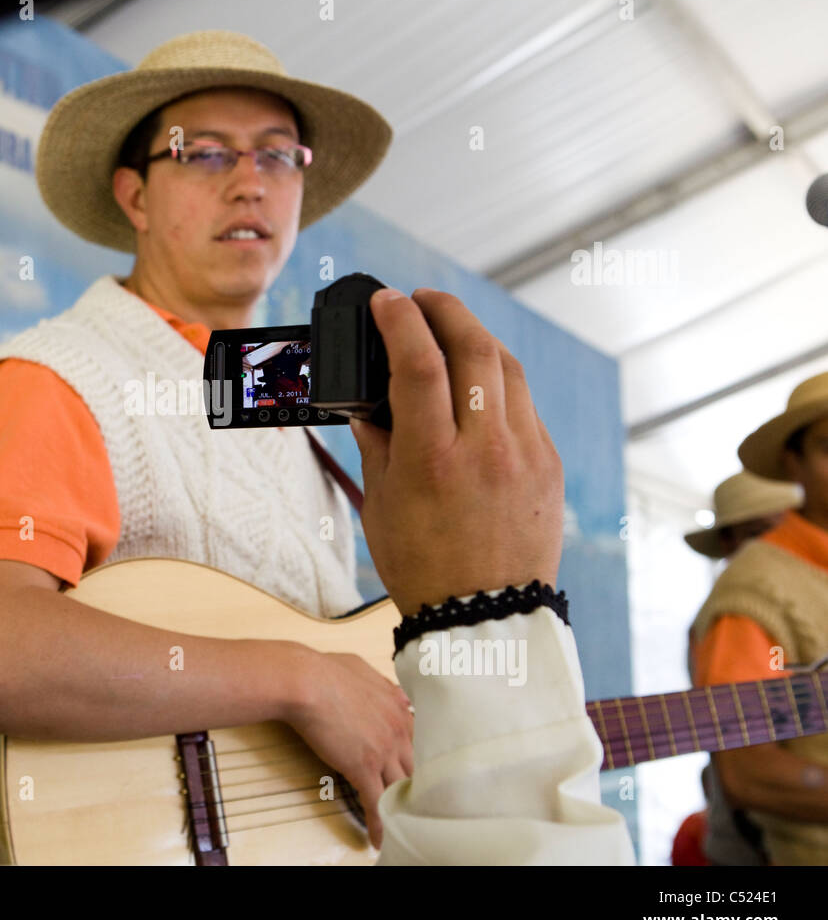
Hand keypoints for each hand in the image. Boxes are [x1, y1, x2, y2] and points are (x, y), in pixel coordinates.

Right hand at [286, 650, 413, 848]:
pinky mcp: (363, 766)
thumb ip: (383, 684)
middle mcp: (397, 729)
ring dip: (402, 809)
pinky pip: (376, 803)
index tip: (419, 773)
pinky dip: (379, 824)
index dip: (421, 759)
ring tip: (404, 826)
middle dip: (418, 787)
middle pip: (418, 767)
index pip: (421, 739)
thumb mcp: (361, 669)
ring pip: (401, 788)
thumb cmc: (323, 670)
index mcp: (398, 706)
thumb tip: (395, 692)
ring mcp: (383, 749)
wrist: (305, 680)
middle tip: (416, 804)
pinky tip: (379, 839)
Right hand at [351, 288, 562, 616]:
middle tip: (422, 300)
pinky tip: (479, 382)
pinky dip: (499, 381)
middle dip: (445, 310)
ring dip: (476, 337)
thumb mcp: (381, 504)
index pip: (419, 364)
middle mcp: (486, 449)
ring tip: (451, 329)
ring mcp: (525, 454)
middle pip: (474, 348)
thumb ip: (378, 444)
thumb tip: (371, 402)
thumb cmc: (423, 567)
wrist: (485, 619)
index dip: (400, 321)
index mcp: (433, 460)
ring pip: (507, 368)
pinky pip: (525, 405)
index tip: (386, 301)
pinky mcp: (549, 465)